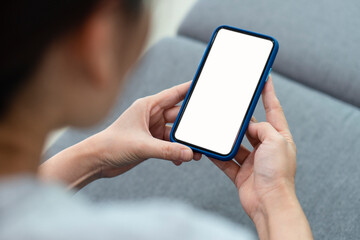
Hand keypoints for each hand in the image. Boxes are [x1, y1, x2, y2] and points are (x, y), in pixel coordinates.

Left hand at [91, 81, 200, 177]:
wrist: (97, 161)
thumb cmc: (112, 145)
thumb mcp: (142, 146)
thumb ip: (167, 150)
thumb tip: (189, 153)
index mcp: (147, 106)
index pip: (174, 94)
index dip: (189, 89)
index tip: (204, 86)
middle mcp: (151, 116)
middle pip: (178, 117)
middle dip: (190, 126)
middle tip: (203, 132)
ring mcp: (151, 130)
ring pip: (175, 133)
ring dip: (184, 142)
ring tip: (195, 152)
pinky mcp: (151, 143)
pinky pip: (170, 145)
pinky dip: (176, 151)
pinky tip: (180, 159)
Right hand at [210, 75, 311, 238]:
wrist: (269, 203)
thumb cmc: (278, 174)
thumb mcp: (275, 141)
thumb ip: (262, 128)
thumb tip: (249, 127)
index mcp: (280, 138)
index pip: (274, 110)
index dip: (269, 93)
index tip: (265, 79)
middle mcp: (267, 149)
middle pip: (252, 128)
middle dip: (241, 119)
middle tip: (230, 108)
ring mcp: (254, 161)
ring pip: (237, 144)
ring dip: (227, 139)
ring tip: (217, 129)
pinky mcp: (241, 173)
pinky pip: (227, 161)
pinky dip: (218, 156)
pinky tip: (210, 149)